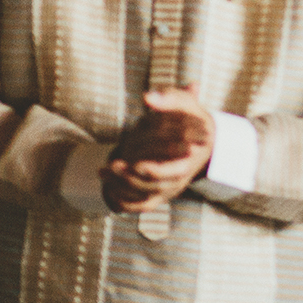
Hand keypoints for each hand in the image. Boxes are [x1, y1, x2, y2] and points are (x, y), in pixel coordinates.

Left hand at [104, 88, 213, 213]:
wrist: (200, 140)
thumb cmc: (190, 118)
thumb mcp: (185, 104)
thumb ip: (169, 99)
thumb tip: (148, 97)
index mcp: (191, 158)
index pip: (175, 171)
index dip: (155, 170)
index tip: (136, 163)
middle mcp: (181, 177)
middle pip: (156, 186)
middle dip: (132, 178)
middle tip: (112, 164)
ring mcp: (169, 187)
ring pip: (145, 197)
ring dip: (122, 187)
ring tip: (102, 170)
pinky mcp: (158, 193)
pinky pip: (140, 205)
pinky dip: (124, 202)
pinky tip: (107, 188)